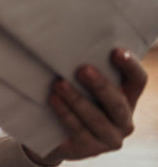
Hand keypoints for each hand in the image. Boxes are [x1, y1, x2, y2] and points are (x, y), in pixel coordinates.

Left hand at [24, 48, 147, 165]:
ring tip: (59, 84)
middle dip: (99, 85)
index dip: (130, 66)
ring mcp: (110, 138)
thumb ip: (87, 70)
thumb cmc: (73, 99)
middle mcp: (124, 120)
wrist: (54, 134)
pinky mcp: (90, 149)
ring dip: (76, 100)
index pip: (138, 81)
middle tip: (82, 69)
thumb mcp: (83, 85)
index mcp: (128, 99)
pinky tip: (53, 100)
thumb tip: (71, 42)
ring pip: (96, 118)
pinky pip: (79, 131)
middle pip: (116, 102)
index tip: (116, 51)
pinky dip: (65, 114)